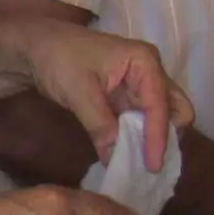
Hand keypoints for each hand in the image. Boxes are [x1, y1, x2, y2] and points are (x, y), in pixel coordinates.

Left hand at [19, 22, 192, 172]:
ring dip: (153, 141)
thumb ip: (100, 125)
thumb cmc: (58, 59)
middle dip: (168, 137)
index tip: (152, 166)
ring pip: (161, 117)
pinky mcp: (128, 98)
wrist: (37, 49)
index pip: (160, 104)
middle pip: (176, 109)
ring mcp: (140, 85)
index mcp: (144, 62)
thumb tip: (115, 159)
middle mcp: (150, 72)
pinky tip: (129, 156)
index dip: (158, 137)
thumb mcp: (78, 92)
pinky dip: (139, 139)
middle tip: (151, 164)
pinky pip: (142, 121)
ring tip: (141, 166)